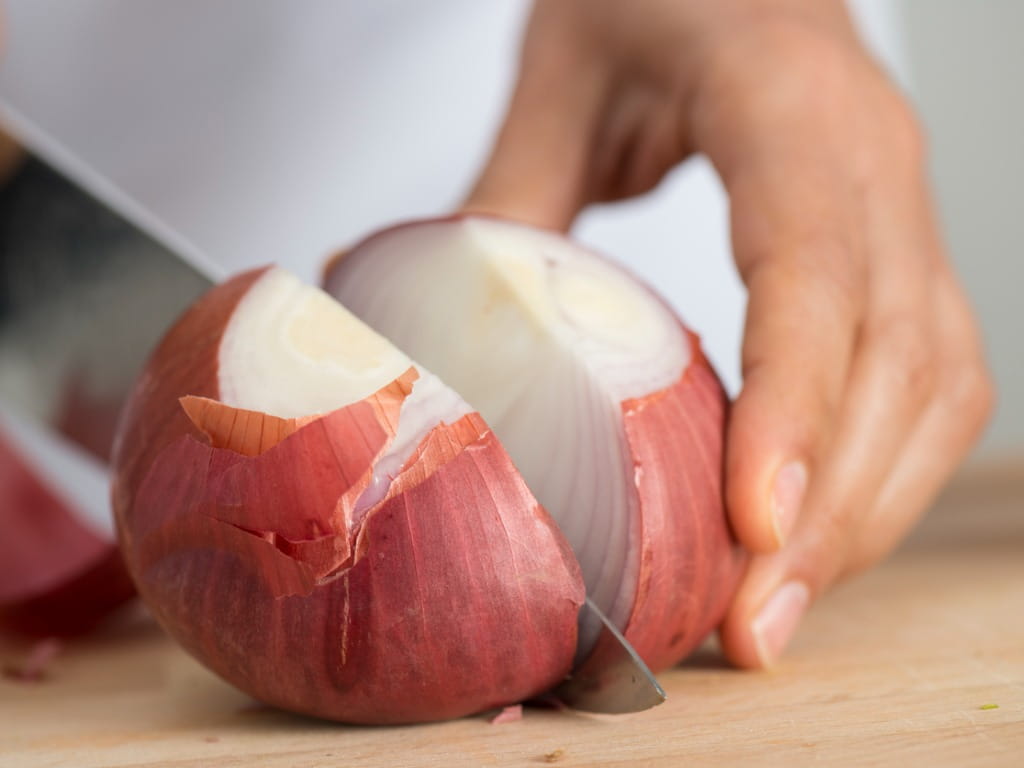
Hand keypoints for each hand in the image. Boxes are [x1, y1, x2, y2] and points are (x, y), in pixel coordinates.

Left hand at [465, 0, 993, 666]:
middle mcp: (876, 167)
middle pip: (898, 362)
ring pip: (935, 386)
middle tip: (753, 628)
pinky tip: (817, 533)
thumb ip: (508, 198)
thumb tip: (428, 331)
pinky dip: (881, 471)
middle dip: (834, 511)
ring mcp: (903, 210)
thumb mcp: (559, 74)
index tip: (755, 528)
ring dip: (867, 511)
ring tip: (779, 611)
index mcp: (791, 111)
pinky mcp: (898, 248)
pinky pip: (929, 377)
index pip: (820, 276)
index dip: (798, 409)